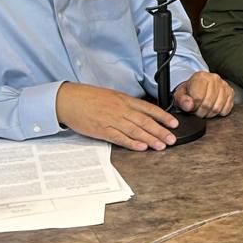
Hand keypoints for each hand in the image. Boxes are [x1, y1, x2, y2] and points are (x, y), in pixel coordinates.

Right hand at [56, 82, 179, 150]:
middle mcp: (121, 109)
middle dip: (160, 131)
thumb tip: (140, 112)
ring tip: (161, 145)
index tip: (174, 123)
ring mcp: (111, 120)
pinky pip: (119, 137)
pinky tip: (141, 147)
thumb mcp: (112, 96)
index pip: (149, 108)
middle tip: (172, 139)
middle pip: (145, 121)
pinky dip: (131, 143)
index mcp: (124, 100)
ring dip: (150, 139)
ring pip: (135, 130)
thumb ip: (126, 104)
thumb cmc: (88, 97)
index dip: (163, 116)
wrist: (68, 99)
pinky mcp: (101, 130)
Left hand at [173, 71, 235, 118]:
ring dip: (210, 114)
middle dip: (201, 112)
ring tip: (204, 110)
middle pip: (208, 104)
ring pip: (218, 108)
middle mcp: (214, 78)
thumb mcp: (180, 95)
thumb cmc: (189, 92)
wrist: (198, 87)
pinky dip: (219, 112)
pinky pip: (227, 108)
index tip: (191, 108)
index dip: (193, 107)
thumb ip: (182, 100)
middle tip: (197, 111)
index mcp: (200, 77)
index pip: (198, 98)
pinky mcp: (230, 92)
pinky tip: (213, 108)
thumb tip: (189, 105)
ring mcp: (224, 85)